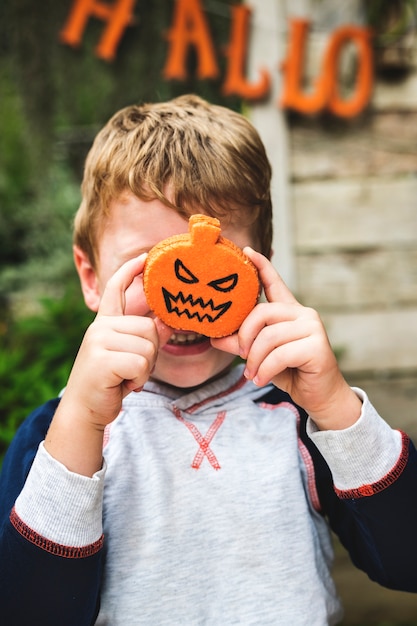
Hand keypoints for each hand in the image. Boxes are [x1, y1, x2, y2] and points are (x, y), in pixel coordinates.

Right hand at [45, 254, 170, 474]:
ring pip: (148, 346)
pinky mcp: (101, 359)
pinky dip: (140, 379)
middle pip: (150, 328)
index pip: (116, 289)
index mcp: (105, 324)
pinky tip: (124, 385)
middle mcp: (100, 327)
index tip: (145, 256)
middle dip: (151, 353)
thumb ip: (144, 338)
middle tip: (133, 370)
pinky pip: (141, 363)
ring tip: (127, 378)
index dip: (130, 271)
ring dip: (145, 369)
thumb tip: (168, 323)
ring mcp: (98, 341)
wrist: (85, 411)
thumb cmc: (110, 383)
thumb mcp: (128, 356)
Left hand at [212, 247, 361, 429]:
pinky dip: (265, 370)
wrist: (319, 396)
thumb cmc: (290, 372)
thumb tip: (214, 337)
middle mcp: (303, 313)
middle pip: (262, 313)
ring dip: (254, 360)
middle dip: (245, 337)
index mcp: (289, 311)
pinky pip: (280, 354)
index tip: (247, 251)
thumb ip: (240, 343)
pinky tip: (261, 379)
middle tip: (241, 358)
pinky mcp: (317, 346)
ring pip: (269, 337)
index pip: (274, 283)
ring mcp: (312, 327)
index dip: (261, 266)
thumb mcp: (259, 355)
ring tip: (252, 375)